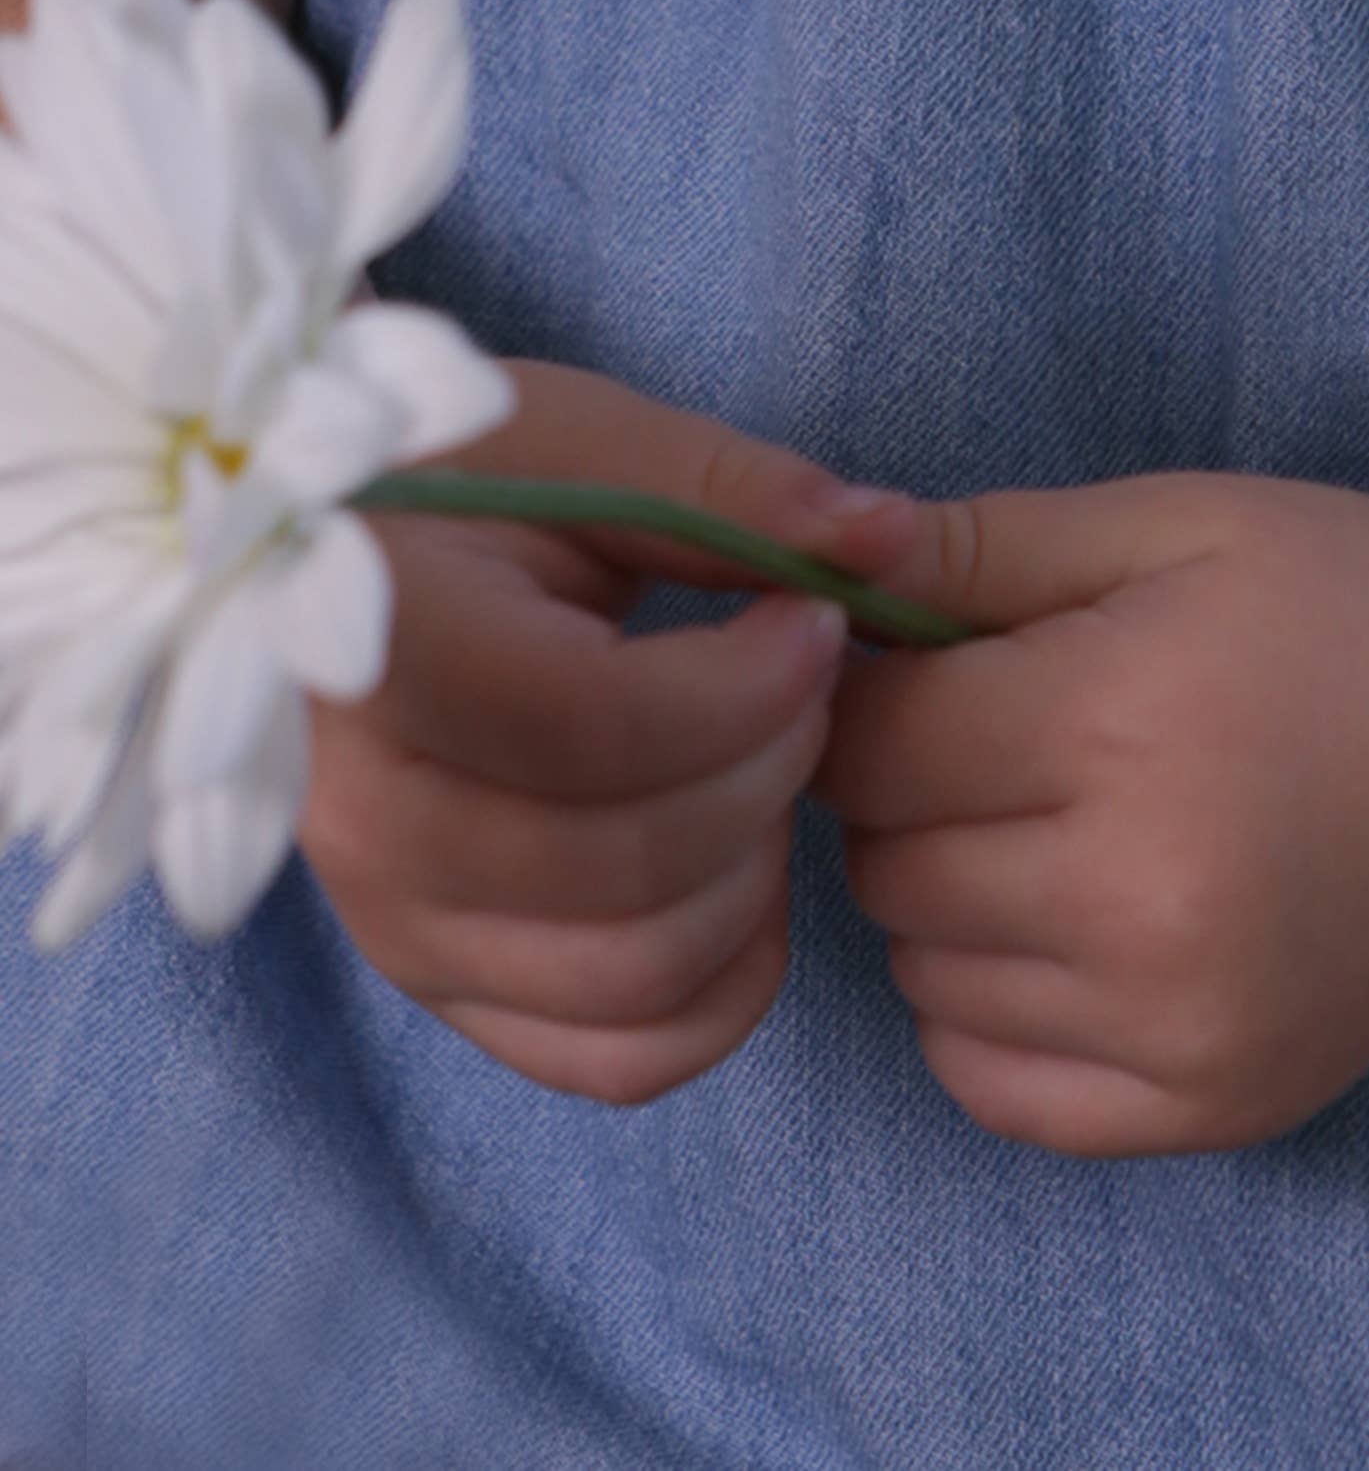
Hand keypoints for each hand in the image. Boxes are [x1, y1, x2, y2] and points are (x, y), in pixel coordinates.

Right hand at [298, 358, 917, 1104]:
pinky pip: (623, 1058)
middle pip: (634, 865)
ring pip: (641, 975)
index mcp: (370, 649)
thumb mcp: (585, 444)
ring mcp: (393, 924)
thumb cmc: (465, 484)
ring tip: (758, 757)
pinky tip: (739, 864)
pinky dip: (725, 978)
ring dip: (758, 867)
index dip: (749, 685)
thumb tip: (893, 539)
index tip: (813, 615)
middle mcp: (359, 815)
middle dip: (771, 763)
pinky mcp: (443, 988)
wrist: (342, 571)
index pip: (588, 724)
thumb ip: (734, 490)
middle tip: (798, 676)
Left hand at [813, 473, 1368, 1156]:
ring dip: (947, 898)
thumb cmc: (1349, 606)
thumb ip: (973, 547)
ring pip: (923, 974)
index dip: (868, 695)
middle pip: (883, 864)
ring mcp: (1178, 1027)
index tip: (925, 670)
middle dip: (907, 792)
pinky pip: (991, 1084)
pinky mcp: (1214, 1109)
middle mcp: (1137, 899)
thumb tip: (811, 573)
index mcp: (1119, 723)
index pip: (865, 745)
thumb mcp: (1170, 523)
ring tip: (1056, 827)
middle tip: (1005, 741)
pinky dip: (988, 1009)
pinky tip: (1069, 931)